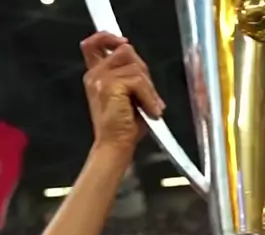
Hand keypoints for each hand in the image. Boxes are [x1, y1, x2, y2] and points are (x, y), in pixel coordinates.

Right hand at [81, 32, 164, 153]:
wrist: (115, 146)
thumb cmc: (123, 127)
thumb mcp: (128, 97)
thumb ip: (131, 77)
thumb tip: (142, 68)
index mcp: (96, 75)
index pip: (93, 44)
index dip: (108, 37)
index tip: (123, 42)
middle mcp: (95, 74)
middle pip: (125, 52)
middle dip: (143, 72)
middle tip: (151, 97)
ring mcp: (101, 78)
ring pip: (135, 67)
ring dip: (149, 88)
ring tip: (152, 108)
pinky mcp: (110, 85)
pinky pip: (138, 81)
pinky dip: (149, 98)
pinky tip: (151, 112)